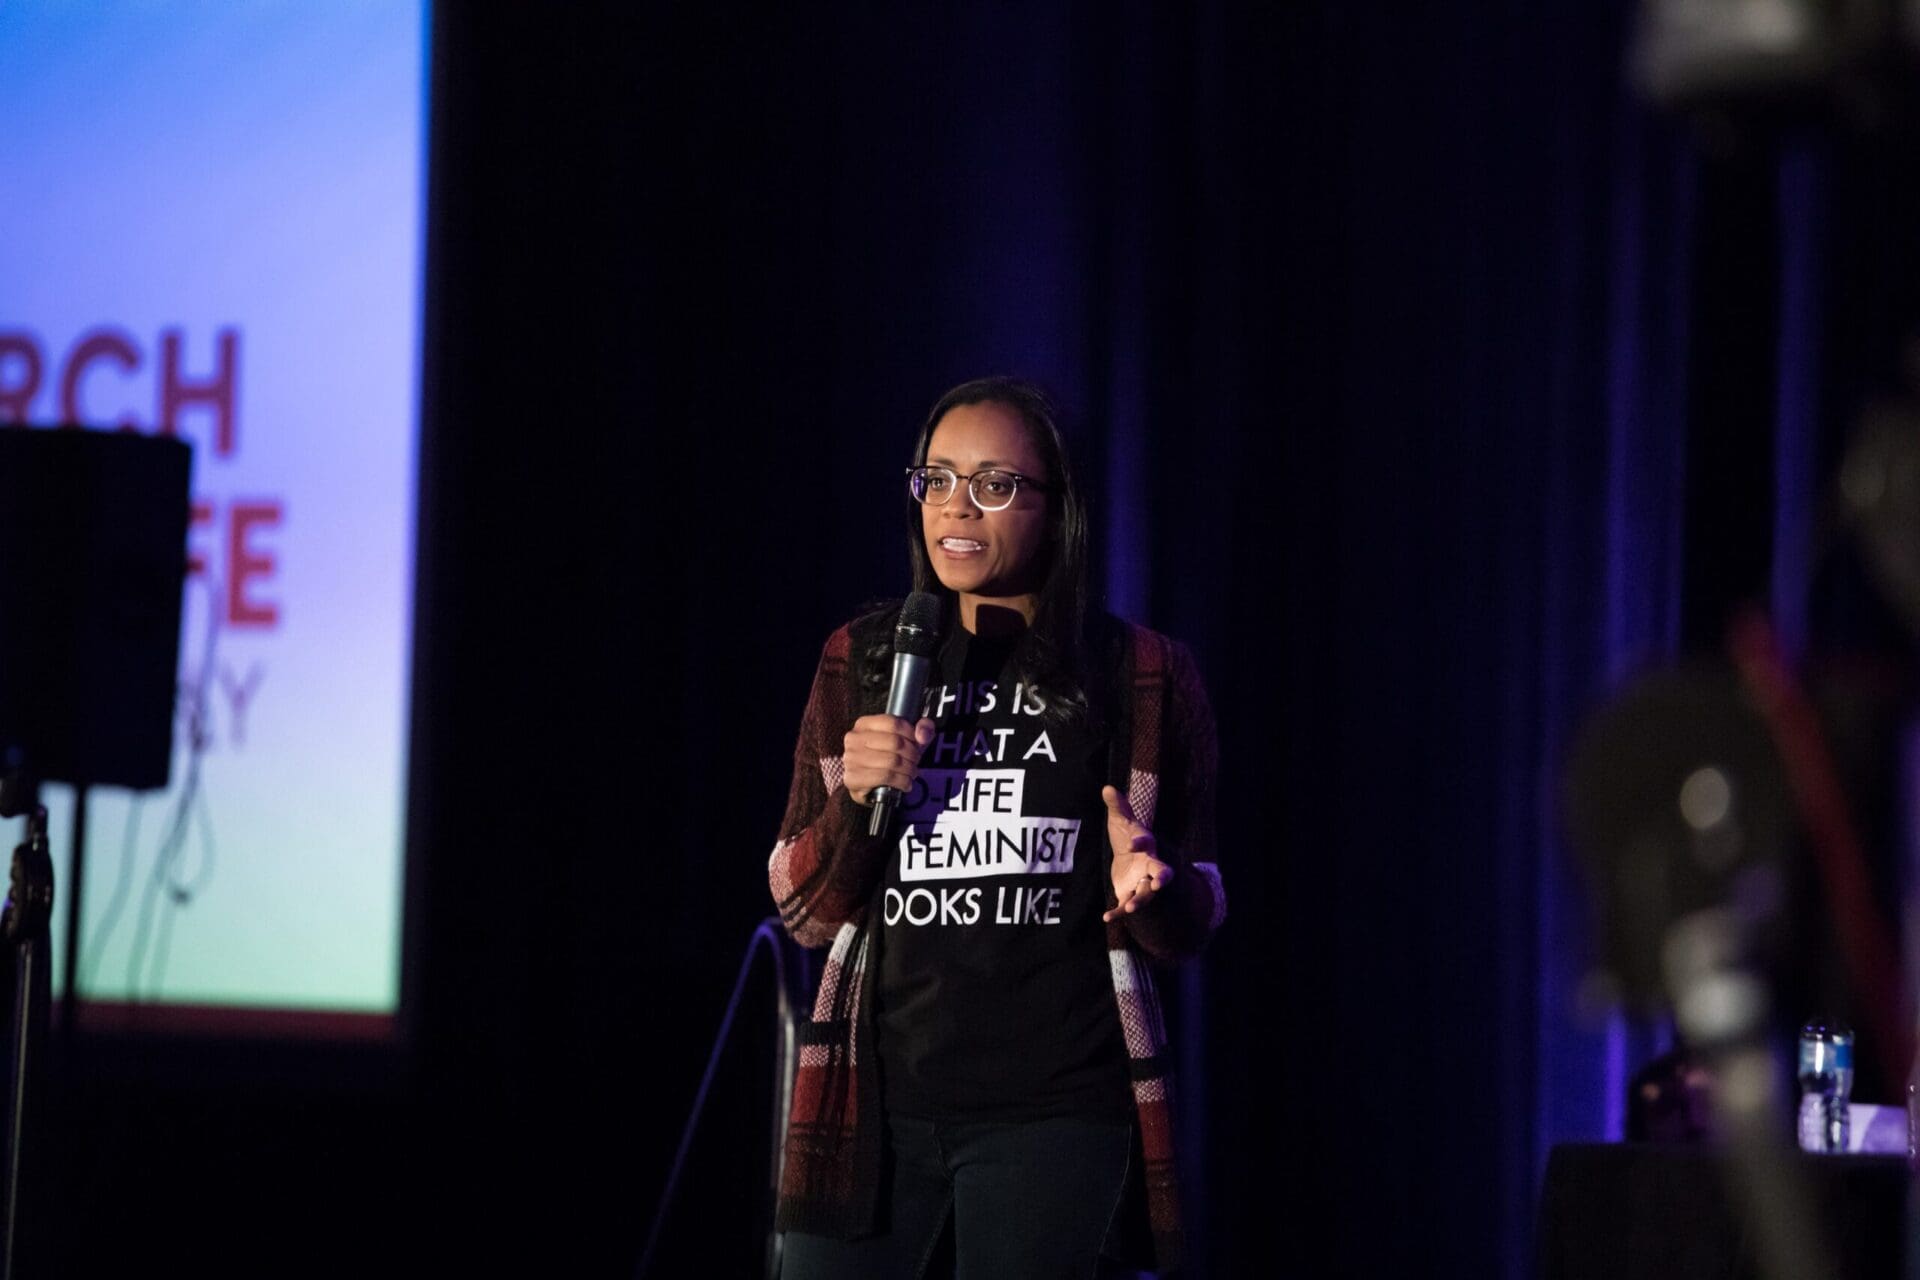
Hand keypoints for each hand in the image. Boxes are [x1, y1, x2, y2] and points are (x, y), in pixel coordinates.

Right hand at [843, 715, 935, 806]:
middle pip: (895, 742)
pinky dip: (902, 781)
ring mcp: (851, 759)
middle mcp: (853, 739)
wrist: (870, 787)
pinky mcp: (853, 778)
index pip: (893, 723)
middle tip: (915, 761)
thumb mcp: (907, 740)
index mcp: (863, 724)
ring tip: (912, 773)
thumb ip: (922, 729)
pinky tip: (905, 783)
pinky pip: (885, 777)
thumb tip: (923, 734)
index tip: (917, 743)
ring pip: (892, 761)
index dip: (911, 734)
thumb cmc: (888, 759)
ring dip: (909, 769)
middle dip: (912, 754)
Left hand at [1101, 784, 1172, 921]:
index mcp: (1147, 846)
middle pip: (1160, 873)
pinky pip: (1125, 904)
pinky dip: (1118, 912)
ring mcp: (1141, 883)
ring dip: (1139, 901)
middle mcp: (1149, 866)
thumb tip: (1106, 787)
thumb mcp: (1121, 821)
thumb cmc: (1128, 836)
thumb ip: (1117, 806)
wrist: (1131, 858)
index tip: (1133, 842)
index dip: (1140, 841)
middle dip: (1161, 877)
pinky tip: (1107, 917)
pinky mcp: (1130, 894)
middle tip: (1159, 883)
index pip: (1146, 843)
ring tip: (1130, 908)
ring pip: (1145, 894)